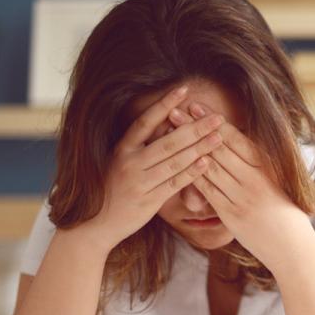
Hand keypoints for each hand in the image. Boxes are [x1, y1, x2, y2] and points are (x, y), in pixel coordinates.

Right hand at [80, 85, 224, 251]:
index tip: (184, 89)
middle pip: (168, 141)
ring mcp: (139, 182)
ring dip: (199, 148)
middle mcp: (129, 163)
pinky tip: (206, 162)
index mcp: (121, 149)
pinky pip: (174, 184)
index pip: (145, 121)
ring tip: (218, 137)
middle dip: (195, 128)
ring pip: (174, 162)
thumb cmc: (112, 190)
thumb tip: (169, 125)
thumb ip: (141, 146)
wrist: (96, 225)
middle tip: (217, 118)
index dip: (164, 104)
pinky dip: (191, 173)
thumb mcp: (120, 163)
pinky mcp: (148, 201)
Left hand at [167, 101, 311, 271]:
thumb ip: (261, 163)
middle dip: (195, 128)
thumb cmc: (287, 212)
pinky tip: (177, 163)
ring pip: (210, 167)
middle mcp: (254, 179)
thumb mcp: (281, 181)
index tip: (197, 106)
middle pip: (219, 148)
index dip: (214, 121)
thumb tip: (242, 142)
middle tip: (175, 110)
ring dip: (188, 148)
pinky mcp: (232, 215)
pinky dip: (192, 175)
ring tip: (171, 132)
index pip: (236, 139)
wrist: (292, 246)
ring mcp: (242, 197)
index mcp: (268, 167)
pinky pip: (208, 191)